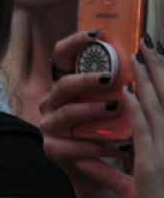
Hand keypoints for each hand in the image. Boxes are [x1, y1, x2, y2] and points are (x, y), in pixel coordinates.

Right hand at [40, 29, 129, 183]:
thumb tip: (148, 50)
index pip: (61, 55)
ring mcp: (49, 125)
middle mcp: (51, 102)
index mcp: (64, 84)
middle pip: (64, 84)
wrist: (95, 164)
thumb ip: (118, 79)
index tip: (97, 34)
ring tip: (116, 108)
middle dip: (87, 80)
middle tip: (110, 78)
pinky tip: (121, 145)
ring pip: (68, 113)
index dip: (75, 42)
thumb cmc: (107, 127)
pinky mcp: (53, 148)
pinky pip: (76, 145)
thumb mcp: (107, 100)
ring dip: (93, 110)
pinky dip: (101, 145)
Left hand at [101, 40, 163, 197]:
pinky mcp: (153, 165)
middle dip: (157, 71)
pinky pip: (144, 132)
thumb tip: (87, 162)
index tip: (152, 59)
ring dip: (147, 82)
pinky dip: (136, 111)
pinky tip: (126, 94)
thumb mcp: (128, 188)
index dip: (160, 81)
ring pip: (158, 109)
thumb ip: (108, 173)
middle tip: (147, 44)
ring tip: (136, 56)